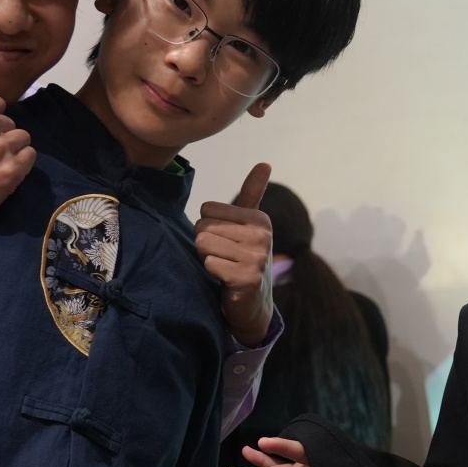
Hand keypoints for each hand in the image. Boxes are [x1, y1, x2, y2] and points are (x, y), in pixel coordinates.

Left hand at [197, 162, 274, 346]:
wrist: (253, 303)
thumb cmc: (244, 258)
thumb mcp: (250, 225)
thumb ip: (252, 194)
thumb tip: (265, 163)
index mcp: (260, 219)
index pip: (207, 209)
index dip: (209, 227)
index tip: (227, 242)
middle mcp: (261, 235)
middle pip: (202, 227)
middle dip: (206, 244)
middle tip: (224, 257)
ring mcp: (256, 257)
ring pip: (203, 244)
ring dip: (207, 258)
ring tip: (225, 267)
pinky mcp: (247, 278)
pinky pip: (209, 264)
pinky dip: (212, 273)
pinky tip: (226, 280)